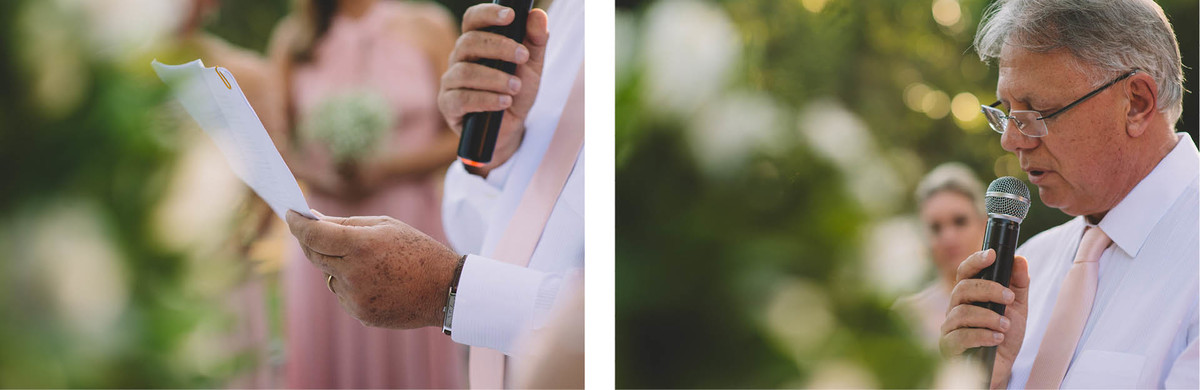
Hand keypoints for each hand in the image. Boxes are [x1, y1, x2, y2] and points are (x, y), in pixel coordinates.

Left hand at [285, 210, 459, 328]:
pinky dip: (351, 285)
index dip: (296, 223)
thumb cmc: (417, 250)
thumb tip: (312, 219)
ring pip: (328, 276)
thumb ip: (346, 223)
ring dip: (336, 265)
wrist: (446, 289)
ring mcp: (356, 297)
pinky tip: (378, 282)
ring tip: (370, 262)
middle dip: (311, 241)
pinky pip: (343, 294)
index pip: (313, 234)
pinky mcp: (361, 314)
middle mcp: (354, 273)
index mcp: (361, 245)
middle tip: (312, 230)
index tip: (289, 213)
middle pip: (314, 255)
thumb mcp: (386, 226)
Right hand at [438, 4, 549, 175]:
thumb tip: (537, 16)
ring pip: (465, 72)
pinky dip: (486, 99)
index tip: (510, 16)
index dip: (488, 14)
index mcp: (476, 43)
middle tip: (523, 56)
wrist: (510, 126)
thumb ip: (536, 41)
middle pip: (469, 42)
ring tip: (515, 87)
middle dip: (499, 47)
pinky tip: (504, 102)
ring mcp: (450, 82)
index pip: (473, 19)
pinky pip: (462, 99)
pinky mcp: (449, 105)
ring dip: (495, 78)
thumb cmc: (516, 91)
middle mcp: (459, 59)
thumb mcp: (532, 66)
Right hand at [940, 249, 1029, 388]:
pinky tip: (996, 339)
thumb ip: (1018, 284)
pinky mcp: (948, 346)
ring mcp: (949, 327)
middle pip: (962, 288)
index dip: (975, 261)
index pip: (965, 272)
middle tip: (1009, 298)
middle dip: (988, 289)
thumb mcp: (1018, 308)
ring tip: (1005, 326)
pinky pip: (959, 336)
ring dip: (987, 316)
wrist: (1002, 367)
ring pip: (961, 312)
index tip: (992, 255)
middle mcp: (955, 307)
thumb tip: (1019, 259)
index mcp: (969, 295)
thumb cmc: (1004, 336)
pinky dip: (981, 335)